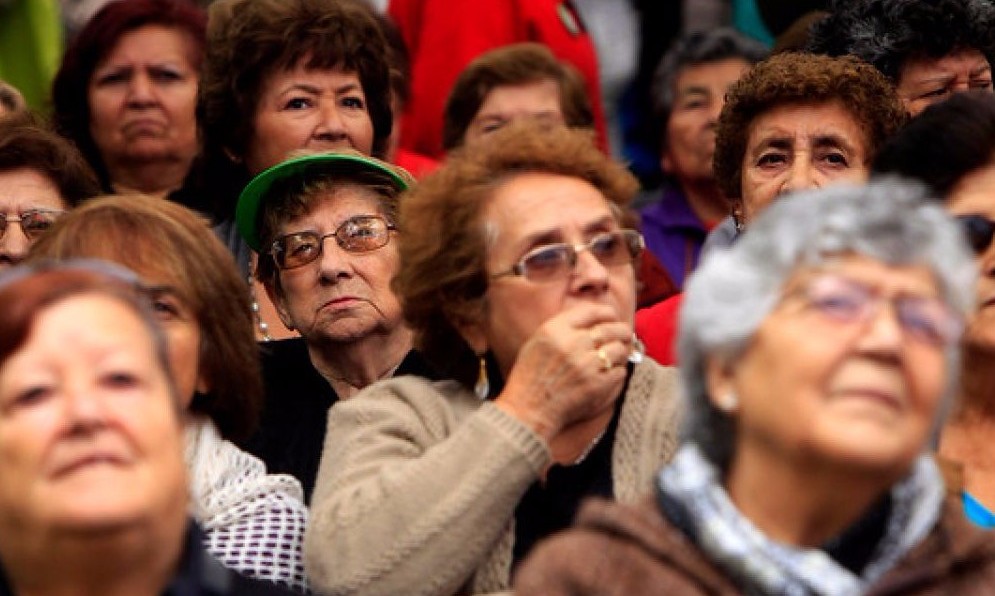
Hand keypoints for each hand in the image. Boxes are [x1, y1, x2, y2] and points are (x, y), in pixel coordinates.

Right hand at [493, 304, 631, 441]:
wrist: (528, 409)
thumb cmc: (531, 377)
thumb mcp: (538, 341)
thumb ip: (564, 327)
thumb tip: (595, 320)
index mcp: (555, 329)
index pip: (592, 311)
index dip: (607, 314)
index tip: (612, 318)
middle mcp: (572, 343)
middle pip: (611, 329)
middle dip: (622, 332)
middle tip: (624, 336)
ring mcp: (586, 364)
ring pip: (619, 349)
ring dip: (620, 353)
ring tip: (615, 357)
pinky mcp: (597, 384)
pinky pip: (619, 372)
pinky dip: (617, 373)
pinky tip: (608, 375)